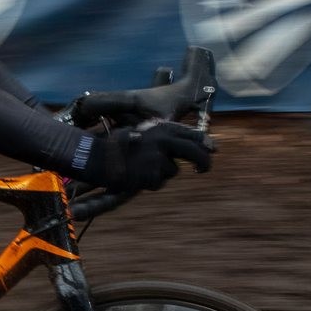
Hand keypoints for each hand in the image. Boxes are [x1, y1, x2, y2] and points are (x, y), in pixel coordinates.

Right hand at [84, 122, 212, 192]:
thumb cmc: (117, 144)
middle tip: (203, 169)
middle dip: (203, 162)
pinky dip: (150, 181)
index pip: (192, 134)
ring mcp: (159, 159)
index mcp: (162, 128)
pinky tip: (136, 175)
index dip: (205, 142)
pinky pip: (158, 182)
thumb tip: (182, 145)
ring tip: (142, 168)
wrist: (98, 157)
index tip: (212, 149)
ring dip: (162, 172)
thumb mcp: (141, 132)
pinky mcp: (152, 175)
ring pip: (172, 171)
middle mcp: (164, 141)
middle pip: (194, 153)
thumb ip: (161, 136)